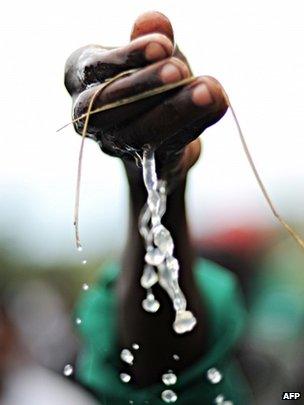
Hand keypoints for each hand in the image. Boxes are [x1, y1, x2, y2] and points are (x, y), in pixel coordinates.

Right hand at [64, 11, 227, 179]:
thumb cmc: (146, 76)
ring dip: (175, 110)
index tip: (162, 45)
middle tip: (180, 69)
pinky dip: (194, 125)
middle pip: (107, 107)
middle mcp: (91, 115)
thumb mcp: (148, 53)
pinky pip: (167, 146)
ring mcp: (116, 142)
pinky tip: (217, 104)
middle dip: (145, 87)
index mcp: (82, 77)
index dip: (127, 58)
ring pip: (138, 133)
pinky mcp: (145, 160)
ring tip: (208, 89)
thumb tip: (154, 20)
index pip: (96, 68)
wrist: (158, 118)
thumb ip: (150, 37)